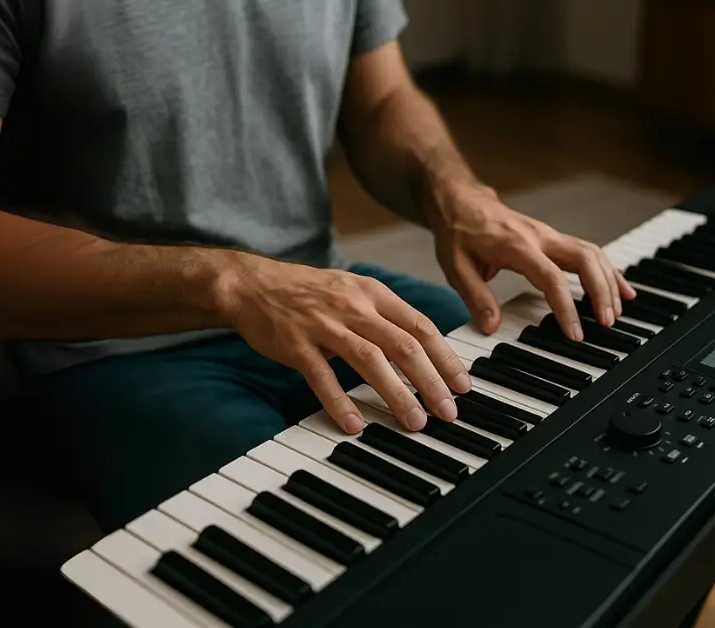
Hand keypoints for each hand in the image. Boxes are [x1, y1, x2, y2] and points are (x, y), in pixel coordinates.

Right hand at [231, 258, 470, 433]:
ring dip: (397, 394)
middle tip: (448, 412)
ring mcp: (324, 324)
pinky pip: (322, 377)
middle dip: (431, 381)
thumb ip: (387, 317)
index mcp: (373, 293)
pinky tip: (355, 425)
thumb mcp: (354, 292)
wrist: (252, 284)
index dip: (445, 358)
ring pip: (370, 361)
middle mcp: (354, 306)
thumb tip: (425, 349)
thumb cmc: (309, 293)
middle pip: (404, 345)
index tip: (462, 385)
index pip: (420, 326)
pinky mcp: (296, 344)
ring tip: (415, 422)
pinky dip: (340, 402)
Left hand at [432, 184, 636, 337]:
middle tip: (607, 322)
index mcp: (517, 246)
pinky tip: (622, 289)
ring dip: (609, 281)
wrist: (461, 202)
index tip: (576, 333)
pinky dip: (608, 270)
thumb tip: (492, 327)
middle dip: (601, 291)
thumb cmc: (459, 234)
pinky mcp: (554, 238)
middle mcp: (540, 237)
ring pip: (592, 253)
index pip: (551, 278)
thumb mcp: (456, 267)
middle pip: (584, 259)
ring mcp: (550, 235)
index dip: (567, 307)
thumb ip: (475, 297)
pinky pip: (589, 252)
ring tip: (618, 312)